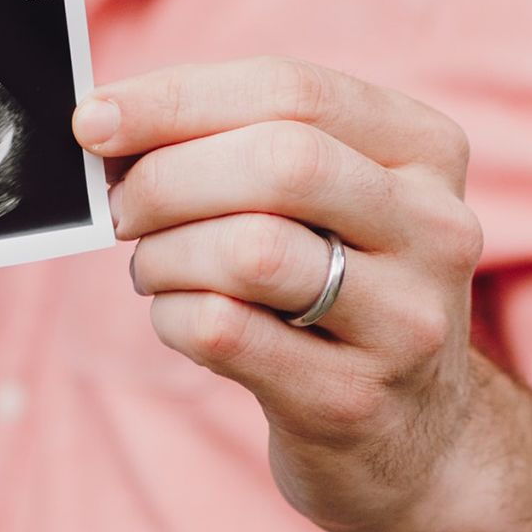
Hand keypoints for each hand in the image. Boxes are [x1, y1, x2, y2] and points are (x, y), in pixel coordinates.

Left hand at [78, 57, 487, 531]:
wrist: (416, 441)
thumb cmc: (339, 291)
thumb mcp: (328, 203)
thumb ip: (239, 144)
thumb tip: (109, 120)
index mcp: (427, 152)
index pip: (292, 90)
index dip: (177, 98)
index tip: (97, 118)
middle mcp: (435, 229)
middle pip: (280, 163)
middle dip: (168, 178)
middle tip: (120, 208)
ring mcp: (405, 322)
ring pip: (250, 250)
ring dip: (165, 253)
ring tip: (153, 267)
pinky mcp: (353, 399)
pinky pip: (226, 332)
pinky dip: (172, 315)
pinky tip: (177, 317)